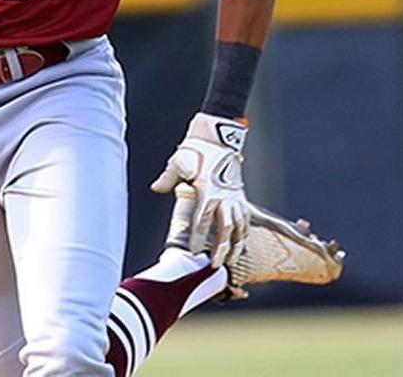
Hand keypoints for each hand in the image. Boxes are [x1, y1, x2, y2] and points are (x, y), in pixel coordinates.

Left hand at [150, 113, 249, 265]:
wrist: (218, 136)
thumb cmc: (197, 149)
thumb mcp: (178, 162)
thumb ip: (168, 178)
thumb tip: (156, 188)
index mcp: (208, 190)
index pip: (202, 219)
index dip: (198, 237)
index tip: (194, 251)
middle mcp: (224, 196)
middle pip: (225, 228)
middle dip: (220, 248)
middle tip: (215, 265)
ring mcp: (235, 196)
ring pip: (239, 226)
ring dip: (236, 245)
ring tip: (231, 261)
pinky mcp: (240, 195)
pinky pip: (245, 218)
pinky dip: (244, 233)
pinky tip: (241, 244)